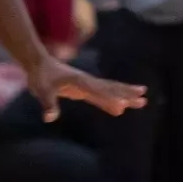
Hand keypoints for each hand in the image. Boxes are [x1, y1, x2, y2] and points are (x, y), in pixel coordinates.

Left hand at [28, 55, 145, 121]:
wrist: (39, 63)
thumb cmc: (40, 76)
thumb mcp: (42, 91)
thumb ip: (48, 104)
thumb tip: (49, 118)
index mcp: (80, 81)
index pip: (98, 92)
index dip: (110, 99)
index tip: (124, 106)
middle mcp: (88, 82)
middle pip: (111, 89)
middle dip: (128, 95)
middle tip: (144, 100)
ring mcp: (88, 84)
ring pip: (111, 91)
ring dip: (126, 95)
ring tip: (143, 99)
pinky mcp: (85, 89)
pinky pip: (102, 96)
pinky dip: (113, 101)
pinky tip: (120, 109)